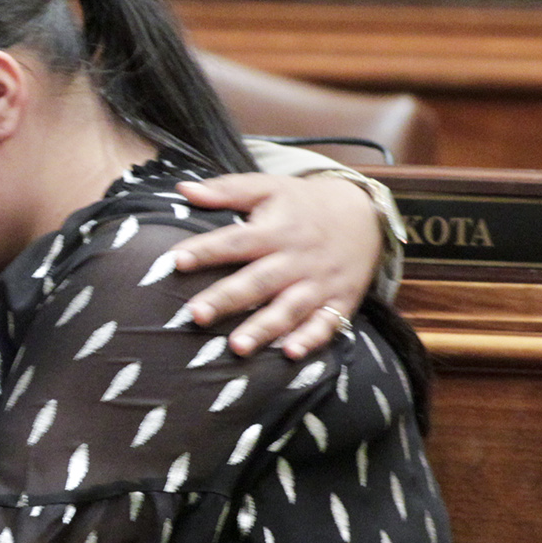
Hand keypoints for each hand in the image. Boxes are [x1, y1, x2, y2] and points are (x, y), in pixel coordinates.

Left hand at [171, 173, 381, 358]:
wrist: (366, 214)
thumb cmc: (304, 203)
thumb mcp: (269, 188)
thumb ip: (227, 190)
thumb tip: (183, 189)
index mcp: (277, 230)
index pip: (236, 241)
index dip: (207, 250)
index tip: (176, 260)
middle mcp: (297, 259)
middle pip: (259, 282)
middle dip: (228, 299)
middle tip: (196, 315)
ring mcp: (320, 283)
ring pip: (289, 309)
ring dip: (264, 329)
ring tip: (236, 348)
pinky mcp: (340, 302)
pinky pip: (326, 325)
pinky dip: (310, 340)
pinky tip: (289, 354)